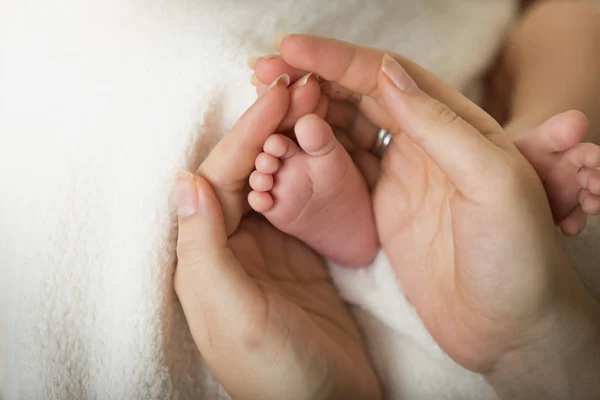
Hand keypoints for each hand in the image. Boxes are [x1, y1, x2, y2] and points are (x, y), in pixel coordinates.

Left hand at [173, 75, 380, 399]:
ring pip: (275, 183)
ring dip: (292, 146)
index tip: (276, 96)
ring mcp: (268, 251)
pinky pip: (301, 204)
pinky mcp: (300, 257)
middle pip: (247, 173)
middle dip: (270, 130)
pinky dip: (313, 175)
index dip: (246, 135)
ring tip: (316, 108)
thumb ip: (204, 248)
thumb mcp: (233, 313)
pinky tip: (328, 151)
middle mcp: (231, 248)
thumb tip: (185, 180)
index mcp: (206, 257)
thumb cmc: (274, 373)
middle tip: (301, 89)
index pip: (220, 179)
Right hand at [252, 34, 598, 385]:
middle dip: (312, 80)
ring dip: (307, 114)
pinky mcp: (383, 210)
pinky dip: (312, 155)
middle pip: (360, 98)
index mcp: (458, 126)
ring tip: (266, 102)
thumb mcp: (494, 183)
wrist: (512, 326)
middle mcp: (427, 145)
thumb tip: (387, 74)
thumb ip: (442, 127)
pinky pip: (341, 173)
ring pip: (346, 132)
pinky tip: (286, 146)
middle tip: (264, 71)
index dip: (338, 60)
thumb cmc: (519, 257)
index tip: (291, 50)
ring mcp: (401, 178)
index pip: (389, 78)